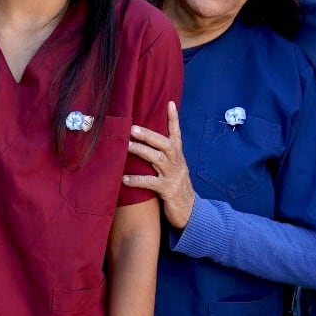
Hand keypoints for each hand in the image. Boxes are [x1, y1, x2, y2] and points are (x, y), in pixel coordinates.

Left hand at [123, 101, 196, 228]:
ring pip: (158, 159)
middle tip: (133, 128)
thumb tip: (147, 142)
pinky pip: (151, 183)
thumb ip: (164, 156)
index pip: (176, 134)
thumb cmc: (176, 188)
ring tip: (126, 146)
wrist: (190, 212)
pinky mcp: (168, 191)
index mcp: (178, 157)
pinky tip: (124, 179)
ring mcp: (173, 177)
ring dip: (141, 151)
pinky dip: (137, 180)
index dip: (174, 119)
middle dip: (149, 135)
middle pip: (165, 144)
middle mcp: (177, 164)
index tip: (170, 103)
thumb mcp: (173, 169)